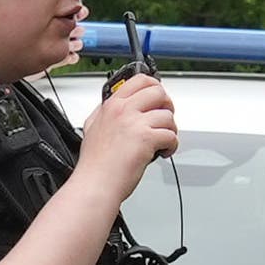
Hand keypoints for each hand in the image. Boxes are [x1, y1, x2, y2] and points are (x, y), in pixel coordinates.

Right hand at [72, 74, 179, 203]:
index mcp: (111, 106)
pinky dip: (172, 146)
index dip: (155, 87)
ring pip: (167, 115)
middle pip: (158, 92)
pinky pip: (171, 135)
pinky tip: (162, 152)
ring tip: (162, 142)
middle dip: (167, 106)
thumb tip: (115, 106)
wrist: (95, 184)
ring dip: (171, 130)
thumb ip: (105, 113)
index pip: (139, 81)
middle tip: (164, 120)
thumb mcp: (92, 128)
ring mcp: (134, 123)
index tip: (158, 98)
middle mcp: (122, 110)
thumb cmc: (95, 164)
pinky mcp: (146, 139)